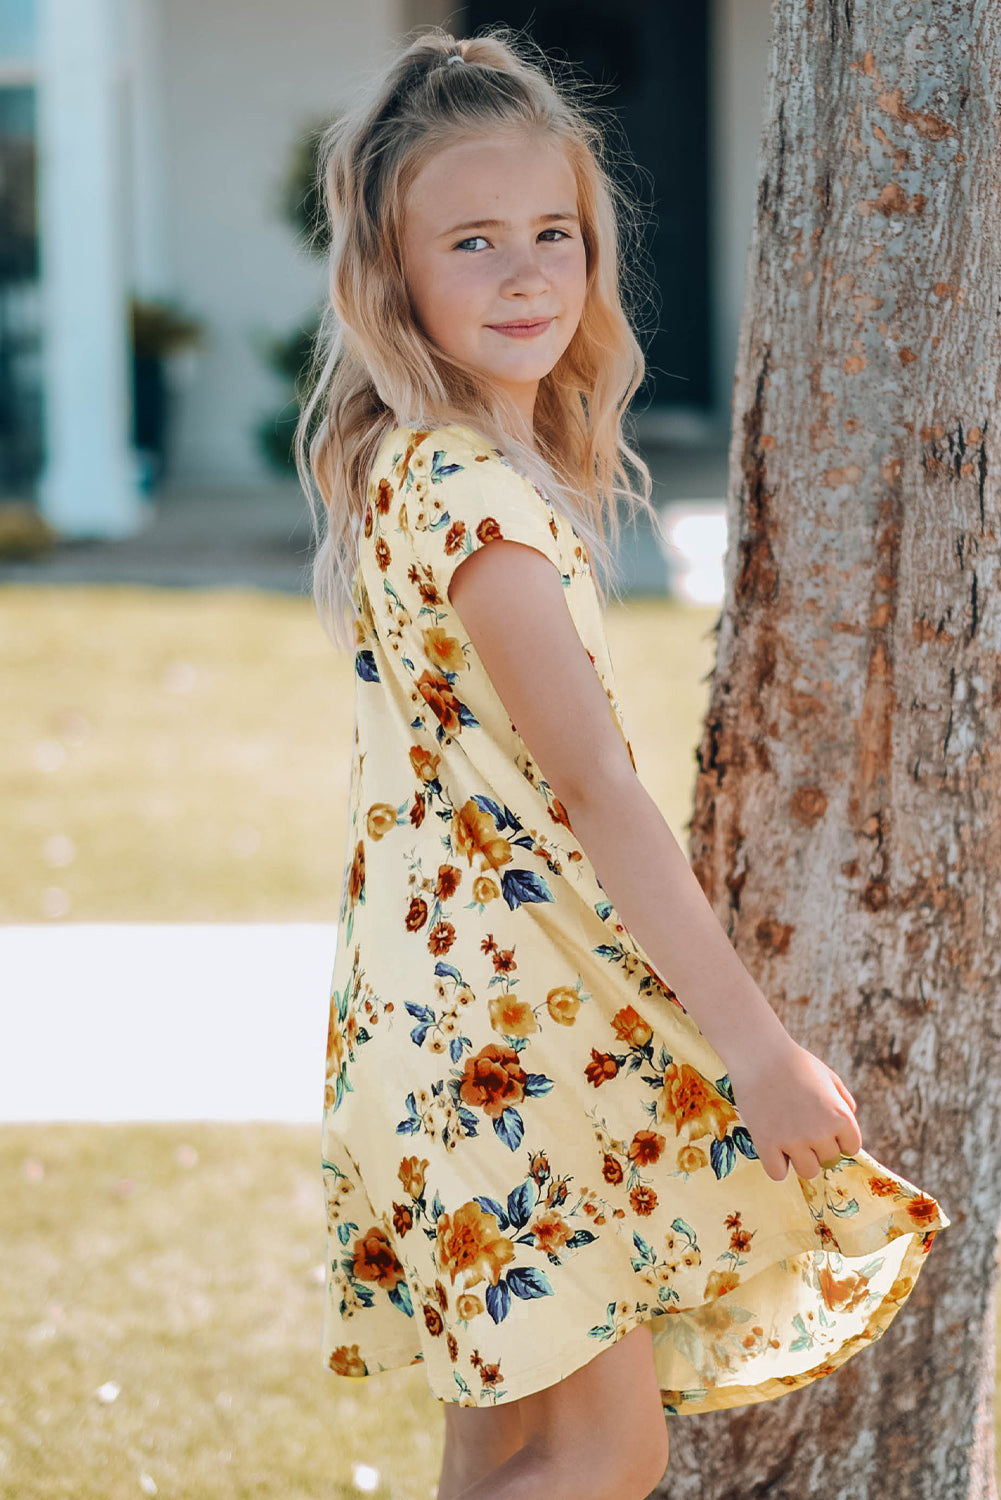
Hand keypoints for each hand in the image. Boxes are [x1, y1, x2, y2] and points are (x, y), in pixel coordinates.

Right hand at [726, 1033, 862, 1181]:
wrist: (760, 1053)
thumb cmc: (794, 1062)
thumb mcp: (829, 1076)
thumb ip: (843, 1101)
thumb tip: (850, 1120)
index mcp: (840, 1117)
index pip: (850, 1147)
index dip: (837, 1137)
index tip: (821, 1124)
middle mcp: (820, 1133)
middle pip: (827, 1159)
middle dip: (817, 1145)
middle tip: (799, 1123)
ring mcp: (793, 1141)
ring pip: (807, 1171)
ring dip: (799, 1158)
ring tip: (787, 1136)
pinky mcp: (766, 1144)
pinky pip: (778, 1173)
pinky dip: (776, 1164)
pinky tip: (772, 1147)